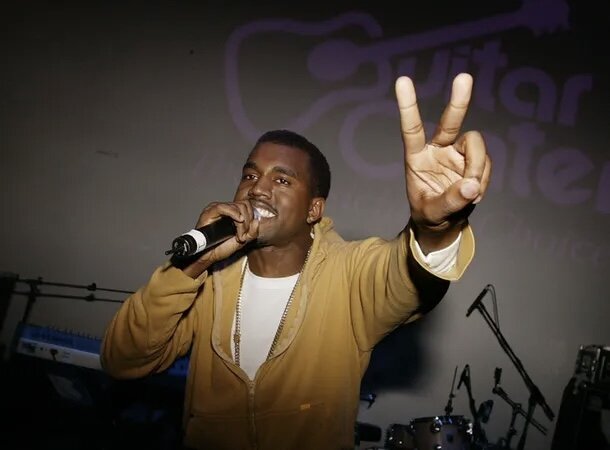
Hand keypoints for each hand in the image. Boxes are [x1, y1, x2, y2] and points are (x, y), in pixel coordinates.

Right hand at [182, 201, 258, 277]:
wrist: (208, 256)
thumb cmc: (222, 248)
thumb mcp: (243, 241)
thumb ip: (252, 232)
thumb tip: (257, 221)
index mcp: (233, 213)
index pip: (247, 206)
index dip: (252, 218)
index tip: (248, 233)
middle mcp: (225, 208)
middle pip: (244, 205)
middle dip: (248, 221)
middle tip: (243, 236)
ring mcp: (217, 208)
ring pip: (237, 206)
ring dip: (242, 223)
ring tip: (238, 236)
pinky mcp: (210, 211)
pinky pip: (224, 207)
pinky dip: (234, 214)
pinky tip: (238, 221)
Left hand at [395, 73, 490, 252]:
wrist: (444, 223)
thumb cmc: (429, 215)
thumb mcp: (433, 213)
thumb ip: (450, 201)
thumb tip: (471, 185)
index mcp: (416, 157)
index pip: (411, 129)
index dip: (408, 106)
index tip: (402, 80)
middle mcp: (437, 149)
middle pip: (449, 122)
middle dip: (458, 101)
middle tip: (464, 78)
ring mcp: (457, 153)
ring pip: (475, 145)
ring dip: (477, 167)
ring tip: (471, 192)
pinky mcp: (473, 161)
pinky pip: (486, 163)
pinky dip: (483, 178)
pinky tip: (474, 194)